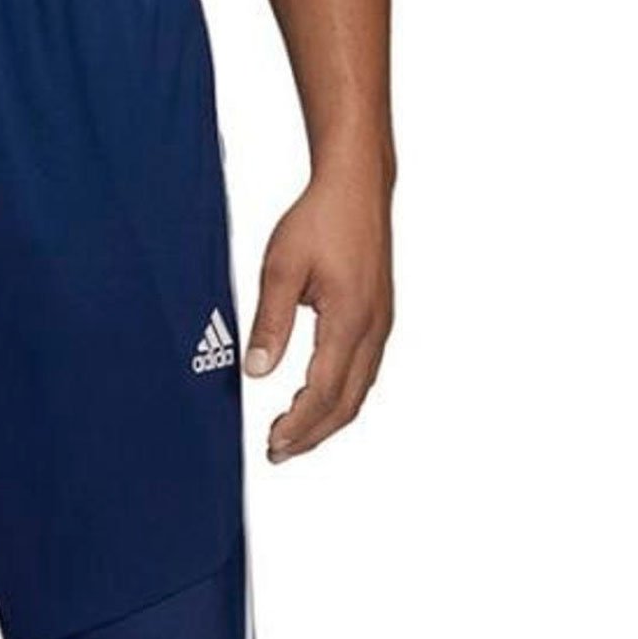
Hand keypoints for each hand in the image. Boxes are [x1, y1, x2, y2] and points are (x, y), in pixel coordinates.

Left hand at [244, 165, 394, 462]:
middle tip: (277, 452)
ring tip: (291, 436)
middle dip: (312, 435)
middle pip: (346, 403)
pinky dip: (340, 398)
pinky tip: (316, 401)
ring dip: (326, 420)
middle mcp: (373, 328)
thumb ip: (269, 323)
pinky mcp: (379, 318)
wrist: (357, 186)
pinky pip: (364, 374)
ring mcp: (381, 325)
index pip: (323, 391)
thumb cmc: (319, 219)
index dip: (298, 424)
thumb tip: (256, 373)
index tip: (272, 443)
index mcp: (350, 319)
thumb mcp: (280, 267)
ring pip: (359, 392)